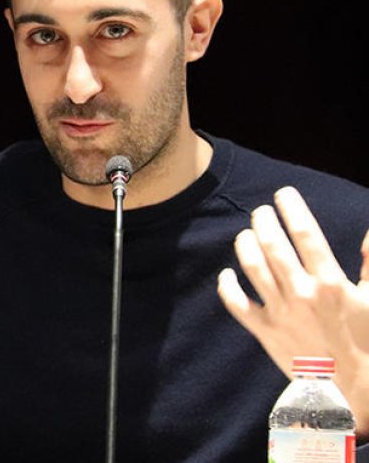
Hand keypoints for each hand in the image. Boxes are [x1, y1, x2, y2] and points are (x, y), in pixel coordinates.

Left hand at [217, 186, 368, 434]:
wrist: (350, 388)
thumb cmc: (366, 341)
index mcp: (330, 282)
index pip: (306, 234)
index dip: (292, 208)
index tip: (284, 194)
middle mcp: (302, 293)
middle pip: (273, 245)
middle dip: (263, 221)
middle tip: (261, 211)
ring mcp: (280, 311)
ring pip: (252, 267)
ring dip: (245, 245)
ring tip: (247, 233)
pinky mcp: (264, 330)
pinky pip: (236, 303)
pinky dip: (227, 286)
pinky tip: (227, 274)